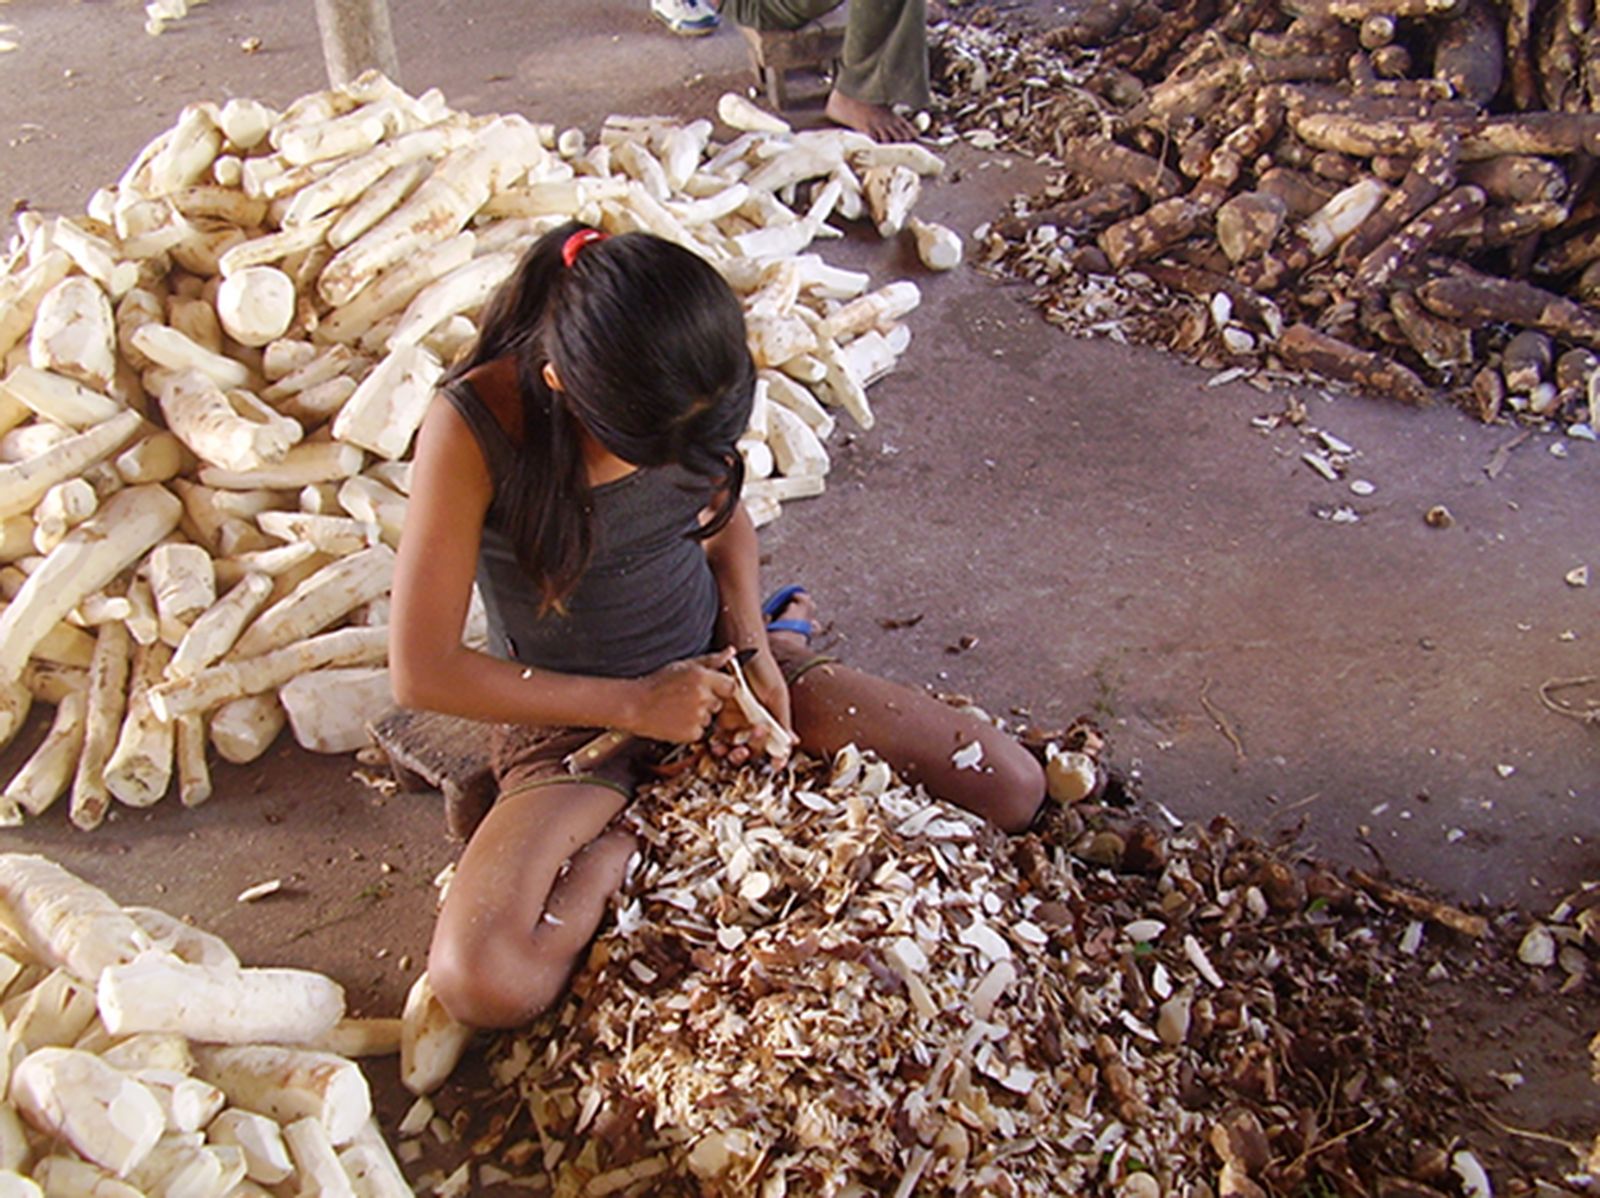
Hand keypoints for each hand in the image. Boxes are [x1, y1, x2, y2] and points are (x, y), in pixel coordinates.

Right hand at [629, 650, 736, 743]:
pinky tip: (676, 719)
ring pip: (710, 718)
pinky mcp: (692, 733)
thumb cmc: (656, 684)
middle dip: (708, 701)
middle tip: (687, 698)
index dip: (722, 688)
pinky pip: (700, 731)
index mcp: (702, 677)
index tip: (711, 689)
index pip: (732, 686)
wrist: (634, 706)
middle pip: (719, 703)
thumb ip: (711, 660)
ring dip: (699, 715)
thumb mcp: (683, 666)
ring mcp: (698, 716)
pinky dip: (691, 728)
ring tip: (678, 708)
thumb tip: (730, 652)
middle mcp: (703, 696)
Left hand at [711, 647, 792, 764]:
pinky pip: (718, 731)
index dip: (773, 757)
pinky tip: (717, 740)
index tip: (776, 764)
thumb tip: (793, 744)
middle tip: (745, 751)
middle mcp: (752, 725)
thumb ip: (783, 721)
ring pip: (733, 745)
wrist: (745, 652)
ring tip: (729, 749)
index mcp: (769, 723)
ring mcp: (735, 720)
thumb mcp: (777, 697)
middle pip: (750, 749)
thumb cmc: (766, 673)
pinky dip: (718, 739)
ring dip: (730, 752)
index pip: (771, 746)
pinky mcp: (718, 713)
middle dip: (748, 754)